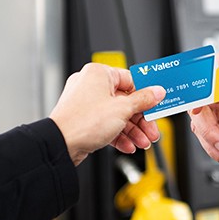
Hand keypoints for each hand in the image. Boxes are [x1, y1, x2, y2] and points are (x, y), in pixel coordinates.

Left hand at [49, 63, 164, 165]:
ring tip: (143, 142)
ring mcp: (86, 104)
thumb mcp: (123, 109)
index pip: (130, 80)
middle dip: (141, 119)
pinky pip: (107, 124)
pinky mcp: (84, 120)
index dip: (146, 94)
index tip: (157, 103)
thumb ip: (143, 100)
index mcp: (99, 74)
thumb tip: (157, 92)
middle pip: (126, 100)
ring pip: (117, 115)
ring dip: (133, 130)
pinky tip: (128, 145)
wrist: (61, 145)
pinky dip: (119, 135)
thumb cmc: (83, 122)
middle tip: (152, 130)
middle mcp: (91, 85)